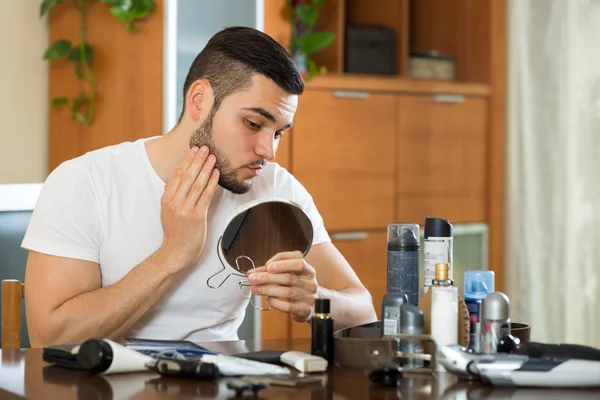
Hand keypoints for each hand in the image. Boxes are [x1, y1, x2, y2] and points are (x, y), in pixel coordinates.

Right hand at [159, 146, 219, 270]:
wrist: (176, 252)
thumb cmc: (175, 232)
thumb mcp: (167, 211)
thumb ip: (173, 195)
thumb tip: (181, 177)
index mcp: (166, 199)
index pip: (177, 175)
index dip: (186, 160)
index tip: (193, 150)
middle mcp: (175, 202)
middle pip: (187, 176)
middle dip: (197, 160)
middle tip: (205, 148)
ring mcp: (185, 209)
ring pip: (197, 184)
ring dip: (206, 168)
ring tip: (213, 157)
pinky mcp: (197, 216)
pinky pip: (206, 196)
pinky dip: (212, 183)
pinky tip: (216, 174)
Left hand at [247, 251, 317, 322]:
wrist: (313, 305)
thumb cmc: (298, 287)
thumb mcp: (290, 275)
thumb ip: (273, 271)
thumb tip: (253, 272)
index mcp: (308, 270)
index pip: (298, 261)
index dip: (282, 262)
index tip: (268, 266)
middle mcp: (310, 283)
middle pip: (288, 277)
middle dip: (267, 277)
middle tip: (253, 278)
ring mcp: (309, 297)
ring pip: (286, 292)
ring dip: (267, 289)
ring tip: (255, 288)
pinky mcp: (305, 310)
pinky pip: (288, 306)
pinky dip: (276, 302)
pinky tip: (269, 299)